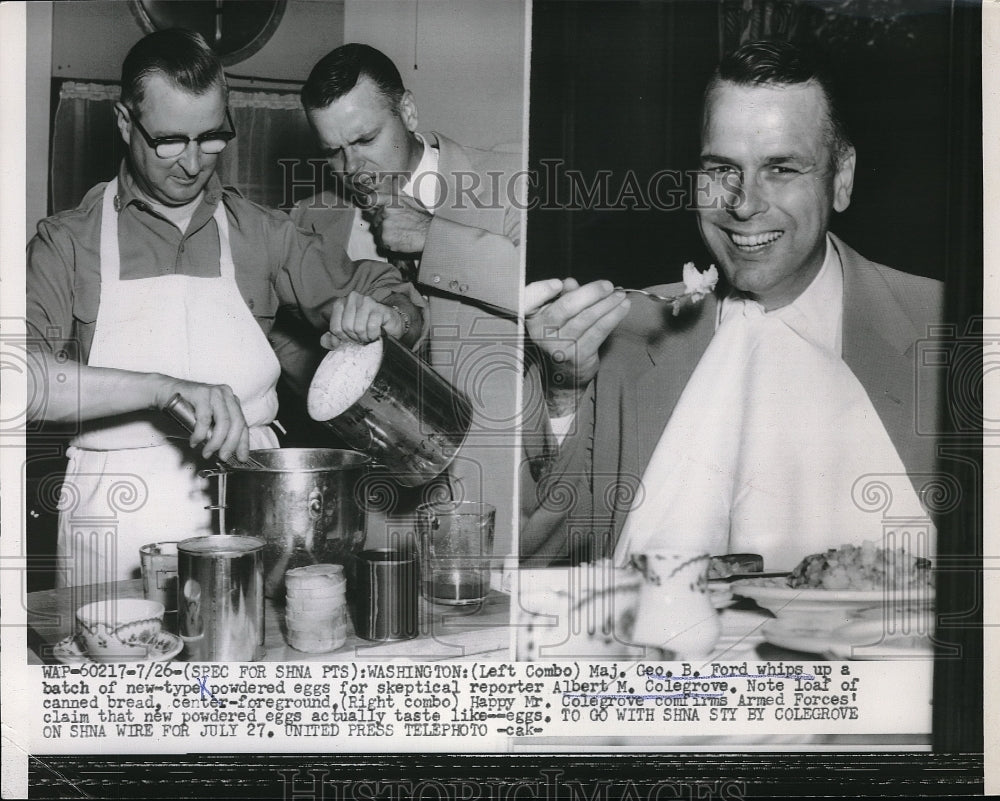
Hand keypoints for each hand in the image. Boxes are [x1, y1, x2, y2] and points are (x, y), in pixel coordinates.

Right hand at [152, 378, 249, 462]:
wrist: (164, 391)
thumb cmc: (186, 407)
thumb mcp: (207, 420)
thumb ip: (218, 431)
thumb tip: (225, 451)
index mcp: (231, 400)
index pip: (243, 424)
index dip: (243, 443)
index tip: (241, 457)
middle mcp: (226, 394)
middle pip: (236, 423)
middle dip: (231, 444)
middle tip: (223, 457)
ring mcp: (214, 392)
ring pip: (223, 422)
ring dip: (216, 442)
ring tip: (207, 452)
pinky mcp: (201, 393)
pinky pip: (205, 419)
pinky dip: (200, 434)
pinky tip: (195, 441)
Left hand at [322, 291, 404, 346]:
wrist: (388, 327)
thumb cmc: (364, 330)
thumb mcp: (344, 336)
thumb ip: (330, 340)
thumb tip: (330, 341)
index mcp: (340, 303)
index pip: (335, 328)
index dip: (343, 338)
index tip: (350, 338)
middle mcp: (352, 298)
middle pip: (347, 327)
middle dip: (355, 337)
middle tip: (361, 337)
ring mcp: (367, 301)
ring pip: (359, 328)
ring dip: (365, 337)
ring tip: (368, 335)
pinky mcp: (380, 308)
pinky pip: (372, 327)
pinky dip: (374, 335)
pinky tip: (376, 333)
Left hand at [365, 188, 431, 254]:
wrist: (429, 233)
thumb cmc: (422, 218)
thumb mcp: (411, 200)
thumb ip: (398, 192)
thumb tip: (392, 181)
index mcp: (390, 201)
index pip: (371, 200)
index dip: (368, 204)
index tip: (368, 207)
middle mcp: (385, 212)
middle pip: (375, 220)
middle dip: (382, 224)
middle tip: (396, 226)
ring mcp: (384, 225)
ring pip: (378, 232)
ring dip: (386, 234)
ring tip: (400, 233)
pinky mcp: (385, 239)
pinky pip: (381, 243)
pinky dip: (388, 244)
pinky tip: (399, 240)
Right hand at [524, 278, 630, 415]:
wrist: (563, 376)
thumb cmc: (560, 337)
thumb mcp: (555, 315)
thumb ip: (563, 297)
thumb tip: (570, 283)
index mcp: (531, 318)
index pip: (528, 301)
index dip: (541, 291)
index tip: (558, 284)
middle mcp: (540, 334)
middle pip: (565, 307)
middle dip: (590, 293)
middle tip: (607, 286)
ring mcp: (558, 347)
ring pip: (586, 319)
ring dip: (607, 304)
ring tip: (620, 296)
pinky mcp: (576, 356)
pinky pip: (598, 332)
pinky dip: (612, 317)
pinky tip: (622, 308)